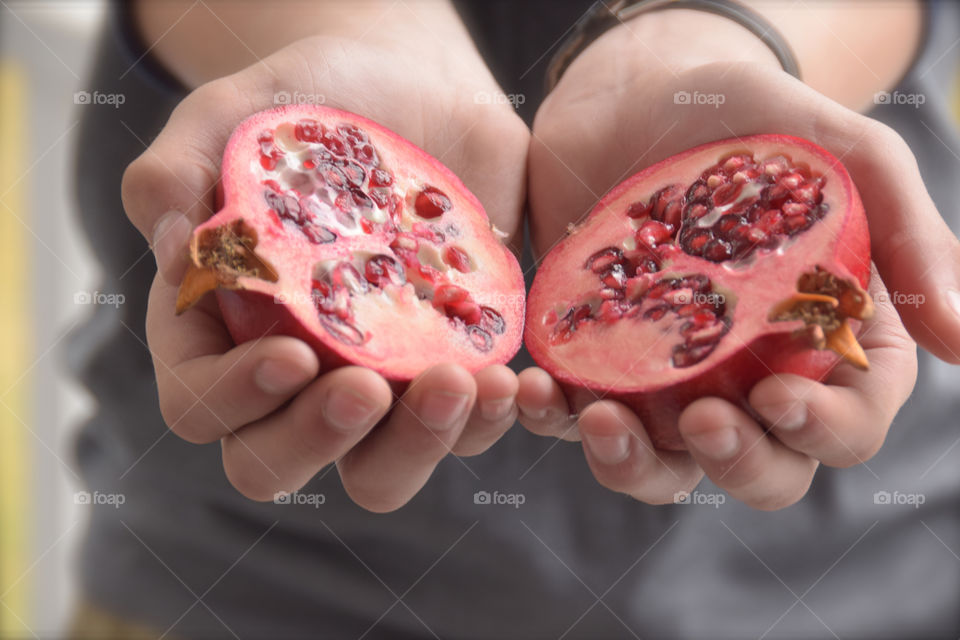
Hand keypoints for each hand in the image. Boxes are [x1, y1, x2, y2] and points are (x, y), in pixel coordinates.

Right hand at [122, 32, 528, 511]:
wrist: (414, 87)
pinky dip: (486, 421)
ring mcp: (372, 378)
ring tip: (463, 381)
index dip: (236, 399)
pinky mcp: (443, 369)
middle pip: (277, 464)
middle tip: (370, 385)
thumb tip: (172, 247)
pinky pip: (463, 431)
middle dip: (320, 438)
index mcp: (216, 328)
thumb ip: (178, 168)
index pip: (197, 404)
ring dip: (418, 447)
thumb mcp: (235, 111)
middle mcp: (290, 373)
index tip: (295, 354)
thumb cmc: (311, 100)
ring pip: (379, 471)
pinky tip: (507, 379)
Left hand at [521, 17, 946, 508]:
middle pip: (760, 468)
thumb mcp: (847, 156)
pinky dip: (553, 416)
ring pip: (662, 464)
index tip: (779, 394)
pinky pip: (575, 415)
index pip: (848, 425)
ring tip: (603, 418)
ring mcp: (668, 375)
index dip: (825, 431)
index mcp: (825, 344)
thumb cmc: (755, 120)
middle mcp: (749, 376)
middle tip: (702, 418)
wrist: (640, 93)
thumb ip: (909, 238)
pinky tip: (535, 386)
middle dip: (735, 462)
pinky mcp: (596, 359)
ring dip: (632, 463)